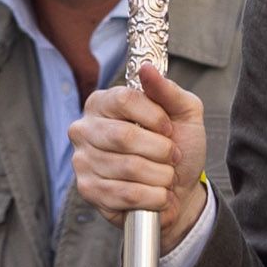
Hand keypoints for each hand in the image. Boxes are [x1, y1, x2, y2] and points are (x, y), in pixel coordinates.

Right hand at [71, 67, 205, 223]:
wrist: (181, 189)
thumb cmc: (178, 146)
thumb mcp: (184, 113)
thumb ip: (167, 90)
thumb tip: (147, 69)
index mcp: (103, 103)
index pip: (124, 99)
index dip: (155, 117)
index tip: (169, 129)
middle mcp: (84, 129)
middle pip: (124, 136)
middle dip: (161, 150)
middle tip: (172, 156)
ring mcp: (82, 161)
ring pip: (129, 167)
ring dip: (161, 175)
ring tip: (165, 175)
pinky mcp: (89, 191)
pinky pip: (128, 194)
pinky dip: (155, 197)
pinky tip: (158, 194)